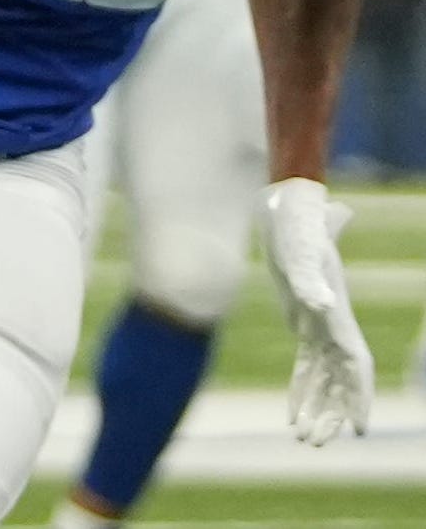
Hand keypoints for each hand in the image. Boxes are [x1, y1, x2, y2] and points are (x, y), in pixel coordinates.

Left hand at [257, 177, 373, 444]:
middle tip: (315, 443)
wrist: (289, 205)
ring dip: (317, 407)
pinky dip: (301, 388)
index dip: (358, 395)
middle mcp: (333, 321)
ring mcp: (319, 321)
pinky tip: (292, 413)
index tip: (358, 429)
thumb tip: (321, 305)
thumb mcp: (300, 251)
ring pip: (325, 376)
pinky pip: (306, 363)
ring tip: (304, 440)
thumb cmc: (298, 225)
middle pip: (341, 378)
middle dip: (333, 412)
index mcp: (338, 312)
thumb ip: (310, 278)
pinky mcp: (302, 319)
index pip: (356, 364)